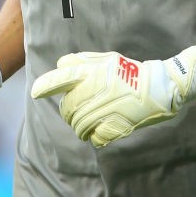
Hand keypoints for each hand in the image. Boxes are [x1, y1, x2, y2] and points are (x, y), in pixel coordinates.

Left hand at [31, 45, 195, 147]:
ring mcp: (104, 109)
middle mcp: (94, 90)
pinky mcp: (115, 125)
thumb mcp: (106, 59)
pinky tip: (102, 129)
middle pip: (66, 108)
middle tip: (78, 112)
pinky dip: (94, 136)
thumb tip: (60, 65)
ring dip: (80, 126)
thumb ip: (81, 61)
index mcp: (91, 72)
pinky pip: (93, 137)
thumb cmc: (130, 72)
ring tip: (89, 123)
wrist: (160, 87)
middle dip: (68, 112)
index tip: (34, 93)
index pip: (61, 77)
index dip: (45, 86)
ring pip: (78, 125)